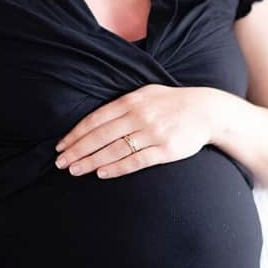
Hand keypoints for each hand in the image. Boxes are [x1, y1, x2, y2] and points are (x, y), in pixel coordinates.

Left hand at [54, 85, 216, 178]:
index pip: (95, 119)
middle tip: (60, 162)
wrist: (208, 111)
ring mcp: (153, 133)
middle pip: (100, 136)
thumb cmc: (173, 103)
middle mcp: (139, 116)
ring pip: (114, 150)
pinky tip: (101, 173)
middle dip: (77, 150)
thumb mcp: (147, 93)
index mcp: (131, 101)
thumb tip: (96, 120)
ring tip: (74, 170)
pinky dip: (116, 168)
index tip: (60, 146)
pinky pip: (135, 161)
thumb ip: (123, 105)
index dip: (75, 134)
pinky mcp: (165, 150)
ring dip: (91, 161)